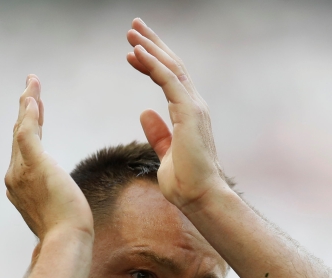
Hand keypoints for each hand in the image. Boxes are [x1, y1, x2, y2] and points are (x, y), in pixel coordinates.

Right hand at [5, 75, 93, 238]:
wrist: (65, 242)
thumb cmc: (66, 235)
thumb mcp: (56, 214)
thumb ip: (51, 203)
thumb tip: (60, 207)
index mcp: (18, 187)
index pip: (23, 150)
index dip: (29, 127)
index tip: (37, 111)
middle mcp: (14, 177)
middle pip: (19, 136)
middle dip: (26, 111)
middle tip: (31, 89)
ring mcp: (21, 171)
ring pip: (22, 130)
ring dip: (28, 104)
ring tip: (33, 84)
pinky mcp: (35, 166)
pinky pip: (27, 133)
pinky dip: (29, 115)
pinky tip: (33, 100)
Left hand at [126, 19, 230, 213]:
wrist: (200, 197)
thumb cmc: (186, 181)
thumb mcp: (165, 153)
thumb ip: (158, 132)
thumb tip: (145, 113)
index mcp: (189, 113)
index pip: (170, 79)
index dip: (151, 62)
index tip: (133, 52)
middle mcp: (194, 105)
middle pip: (172, 65)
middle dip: (153, 44)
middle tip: (134, 26)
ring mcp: (193, 107)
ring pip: (170, 67)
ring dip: (150, 47)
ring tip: (131, 32)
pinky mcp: (189, 112)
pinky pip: (168, 80)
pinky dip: (152, 64)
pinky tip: (137, 53)